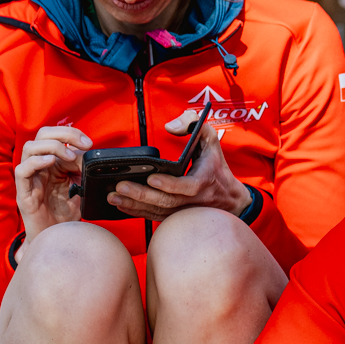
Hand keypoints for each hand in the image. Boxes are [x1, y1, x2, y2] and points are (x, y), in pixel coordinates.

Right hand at [14, 124, 91, 244]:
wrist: (54, 243)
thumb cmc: (63, 218)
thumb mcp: (80, 193)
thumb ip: (82, 176)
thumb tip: (91, 160)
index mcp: (50, 165)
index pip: (55, 137)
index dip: (72, 135)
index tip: (90, 144)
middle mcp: (38, 168)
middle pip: (42, 136)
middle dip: (64, 134)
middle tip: (83, 144)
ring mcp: (29, 180)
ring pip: (30, 148)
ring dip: (52, 147)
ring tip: (70, 156)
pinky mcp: (23, 193)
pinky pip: (22, 171)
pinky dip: (36, 162)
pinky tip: (51, 162)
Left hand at [108, 112, 249, 222]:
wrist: (231, 200)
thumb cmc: (217, 168)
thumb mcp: (211, 141)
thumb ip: (194, 125)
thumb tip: (171, 126)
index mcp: (203, 181)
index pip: (187, 187)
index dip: (169, 184)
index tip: (152, 177)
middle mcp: (194, 200)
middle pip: (166, 202)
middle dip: (141, 195)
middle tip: (120, 186)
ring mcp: (184, 211)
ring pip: (158, 212)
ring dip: (135, 206)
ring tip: (113, 197)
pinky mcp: (176, 218)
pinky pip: (155, 218)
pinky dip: (138, 213)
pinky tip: (122, 205)